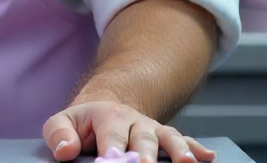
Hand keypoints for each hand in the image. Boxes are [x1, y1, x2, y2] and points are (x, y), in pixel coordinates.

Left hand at [43, 101, 214, 162]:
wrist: (105, 109)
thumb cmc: (82, 124)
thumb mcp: (63, 122)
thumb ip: (59, 134)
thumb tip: (64, 151)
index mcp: (108, 116)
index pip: (111, 136)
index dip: (112, 150)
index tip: (111, 161)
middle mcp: (135, 121)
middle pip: (143, 138)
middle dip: (147, 154)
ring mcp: (153, 130)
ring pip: (169, 138)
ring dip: (179, 150)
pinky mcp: (166, 138)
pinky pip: (184, 141)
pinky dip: (196, 149)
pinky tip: (208, 157)